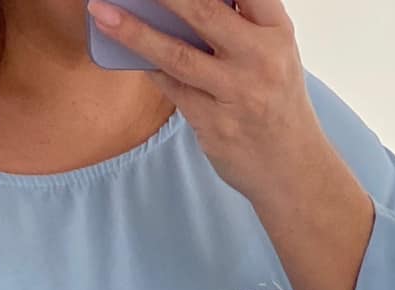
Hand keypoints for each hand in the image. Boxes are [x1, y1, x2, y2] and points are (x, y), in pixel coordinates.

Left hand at [86, 0, 321, 207]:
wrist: (291, 169)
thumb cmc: (275, 103)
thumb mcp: (274, 52)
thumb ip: (240, 23)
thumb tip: (182, 5)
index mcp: (276, 30)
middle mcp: (259, 57)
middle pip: (203, 11)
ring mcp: (235, 93)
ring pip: (176, 54)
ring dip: (134, 31)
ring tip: (102, 13)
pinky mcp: (213, 124)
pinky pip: (171, 88)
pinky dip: (148, 66)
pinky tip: (123, 51)